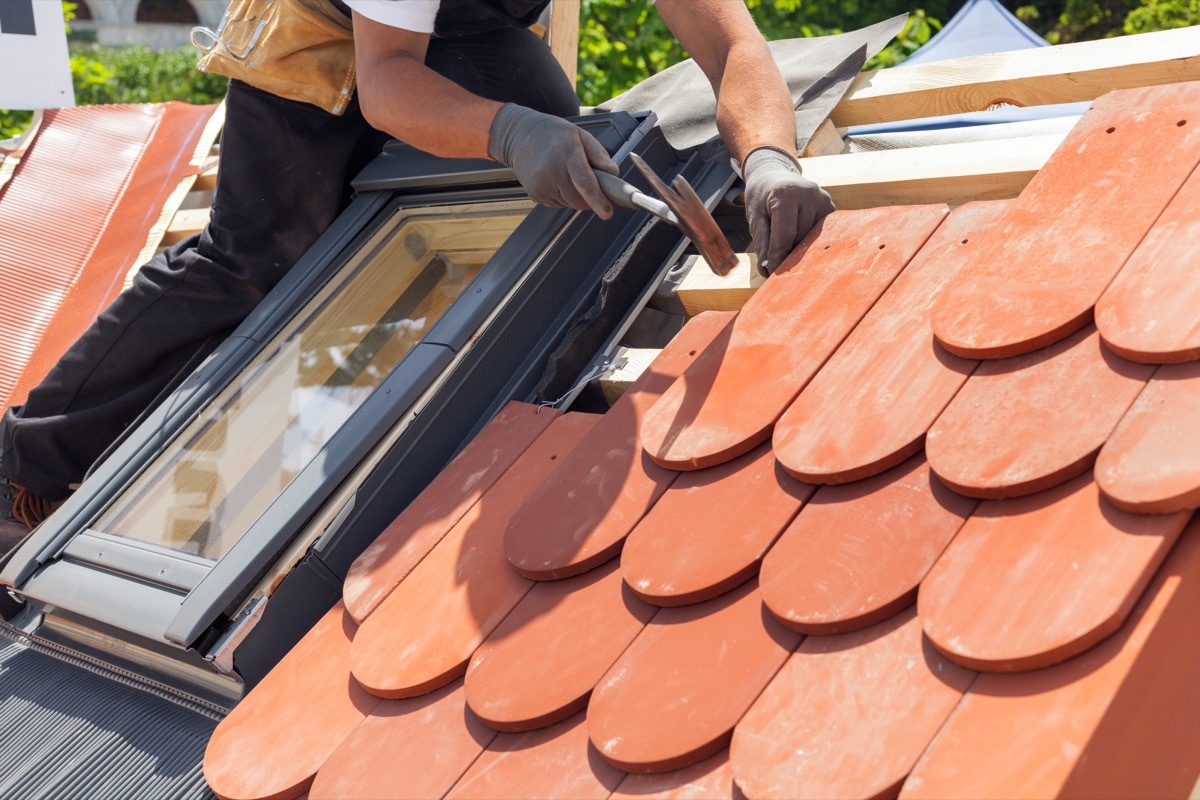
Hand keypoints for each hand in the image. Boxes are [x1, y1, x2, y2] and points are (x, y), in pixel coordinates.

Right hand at [487, 104, 618, 218]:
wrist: (520, 135)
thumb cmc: (555, 135)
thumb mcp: (580, 135)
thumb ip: (599, 154)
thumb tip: (613, 174)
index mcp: (566, 153)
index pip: (584, 182)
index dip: (598, 199)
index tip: (607, 212)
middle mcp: (551, 171)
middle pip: (579, 200)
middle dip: (590, 198)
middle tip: (589, 182)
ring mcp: (540, 185)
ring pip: (569, 204)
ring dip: (575, 196)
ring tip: (567, 174)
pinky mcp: (534, 195)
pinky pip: (558, 204)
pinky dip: (563, 196)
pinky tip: (556, 179)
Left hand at [743, 146, 834, 275]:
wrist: (774, 177)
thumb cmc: (762, 199)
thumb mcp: (755, 218)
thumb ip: (762, 243)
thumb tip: (768, 270)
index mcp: (786, 194)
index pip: (785, 235)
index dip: (778, 257)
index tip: (772, 273)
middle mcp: (809, 193)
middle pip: (800, 238)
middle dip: (788, 253)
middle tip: (777, 261)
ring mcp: (823, 199)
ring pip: (812, 239)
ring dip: (800, 248)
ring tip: (788, 244)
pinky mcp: (831, 208)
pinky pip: (822, 234)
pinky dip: (810, 241)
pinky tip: (800, 238)